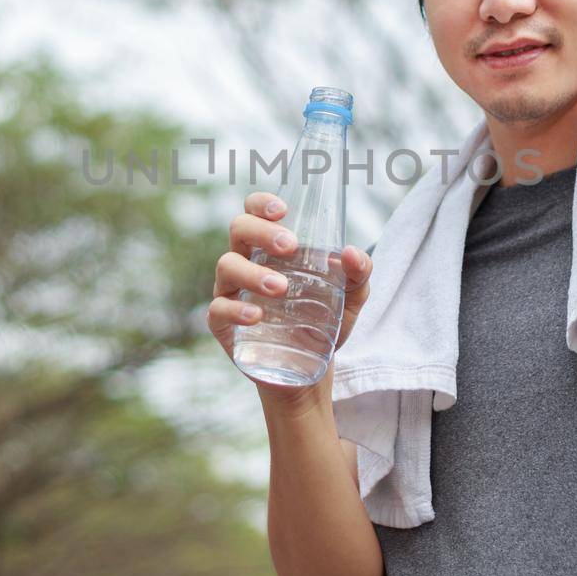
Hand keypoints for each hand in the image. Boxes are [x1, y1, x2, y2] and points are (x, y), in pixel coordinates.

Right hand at [208, 191, 373, 408]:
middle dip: (262, 232)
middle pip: (239, 229)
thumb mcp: (351, 298)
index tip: (282, 209)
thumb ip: (359, 274)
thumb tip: (352, 253)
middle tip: (290, 247)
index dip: (261, 203)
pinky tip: (257, 316)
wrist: (308, 372)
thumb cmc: (324, 322)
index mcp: (269, 248)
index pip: (255, 212)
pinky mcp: (223, 324)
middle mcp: (246, 262)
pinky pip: (218, 309)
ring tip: (280, 288)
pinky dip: (236, 309)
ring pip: (226, 265)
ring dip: (252, 272)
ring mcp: (231, 292)